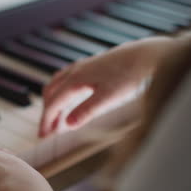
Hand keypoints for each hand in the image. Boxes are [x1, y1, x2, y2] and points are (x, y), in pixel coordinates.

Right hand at [39, 36, 176, 137]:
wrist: (147, 55)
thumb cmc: (130, 74)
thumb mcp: (109, 97)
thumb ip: (87, 111)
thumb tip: (68, 124)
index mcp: (76, 79)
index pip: (54, 103)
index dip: (47, 120)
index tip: (43, 136)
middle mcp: (75, 71)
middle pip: (51, 93)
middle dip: (48, 113)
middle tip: (48, 131)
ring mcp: (83, 67)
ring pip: (58, 85)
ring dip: (54, 103)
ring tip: (58, 120)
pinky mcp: (92, 66)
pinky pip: (68, 80)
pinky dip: (63, 94)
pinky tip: (72, 101)